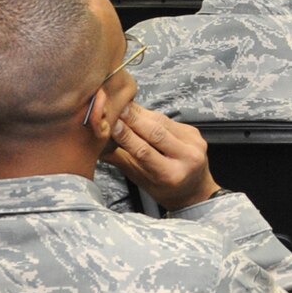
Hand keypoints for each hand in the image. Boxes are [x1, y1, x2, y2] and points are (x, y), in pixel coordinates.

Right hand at [105, 103, 221, 211]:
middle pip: (156, 133)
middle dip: (133, 118)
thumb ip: (121, 159)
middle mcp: (187, 157)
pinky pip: (169, 120)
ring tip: (122, 104)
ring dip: (141, 113)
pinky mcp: (194, 132)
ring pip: (163, 122)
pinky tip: (137, 110)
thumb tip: (96, 145)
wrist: (195, 188)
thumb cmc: (164, 187)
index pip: (144, 151)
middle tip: (115, 107)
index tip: (111, 124)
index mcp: (171, 175)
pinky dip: (151, 114)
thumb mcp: (140, 179)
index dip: (127, 136)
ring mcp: (194, 143)